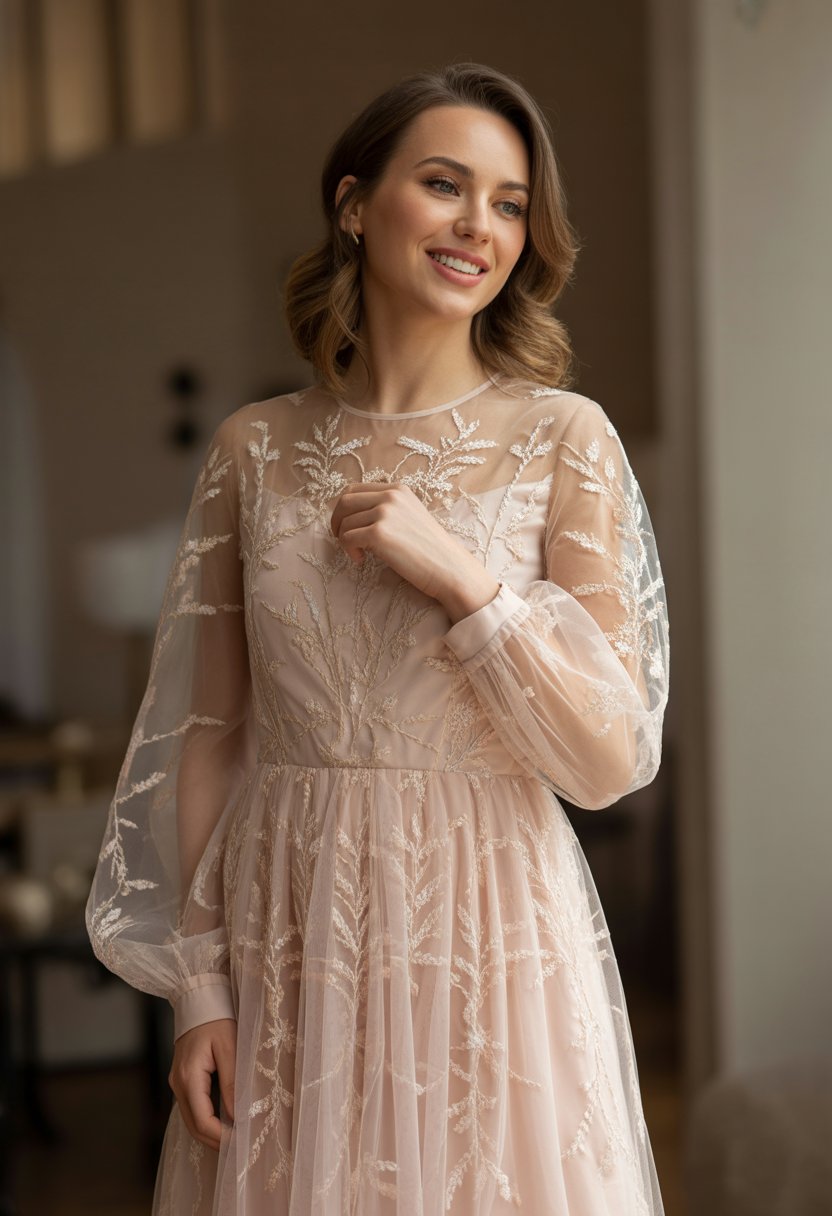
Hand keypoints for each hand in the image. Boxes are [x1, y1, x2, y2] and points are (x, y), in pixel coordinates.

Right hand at [168, 1017, 236, 1150]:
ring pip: (191, 1120)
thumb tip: (237, 1116)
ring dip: (210, 1134)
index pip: (202, 1121)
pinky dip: (206, 1120)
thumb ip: (232, 1083)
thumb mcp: (230, 1048)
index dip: (221, 1137)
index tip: (240, 1143)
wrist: (199, 1001)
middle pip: (193, 1126)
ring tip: (234, 1140)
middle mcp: (178, 1084)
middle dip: (216, 1141)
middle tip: (239, 1150)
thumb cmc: (217, 1020)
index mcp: (188, 1077)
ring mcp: (177, 1083)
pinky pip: (192, 1108)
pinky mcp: (182, 1080)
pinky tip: (222, 1123)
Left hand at [330, 481, 499, 620]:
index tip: (347, 525)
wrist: (449, 568)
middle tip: (342, 539)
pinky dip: (348, 551)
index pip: (355, 489)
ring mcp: (384, 513)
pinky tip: (361, 560)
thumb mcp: (410, 517)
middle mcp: (391, 496)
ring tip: (359, 554)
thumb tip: (354, 515)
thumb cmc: (430, 549)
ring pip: (345, 522)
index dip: (344, 508)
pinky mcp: (379, 533)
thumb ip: (387, 509)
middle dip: (337, 521)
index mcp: (398, 490)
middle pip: (344, 501)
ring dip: (344, 540)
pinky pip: (347, 538)